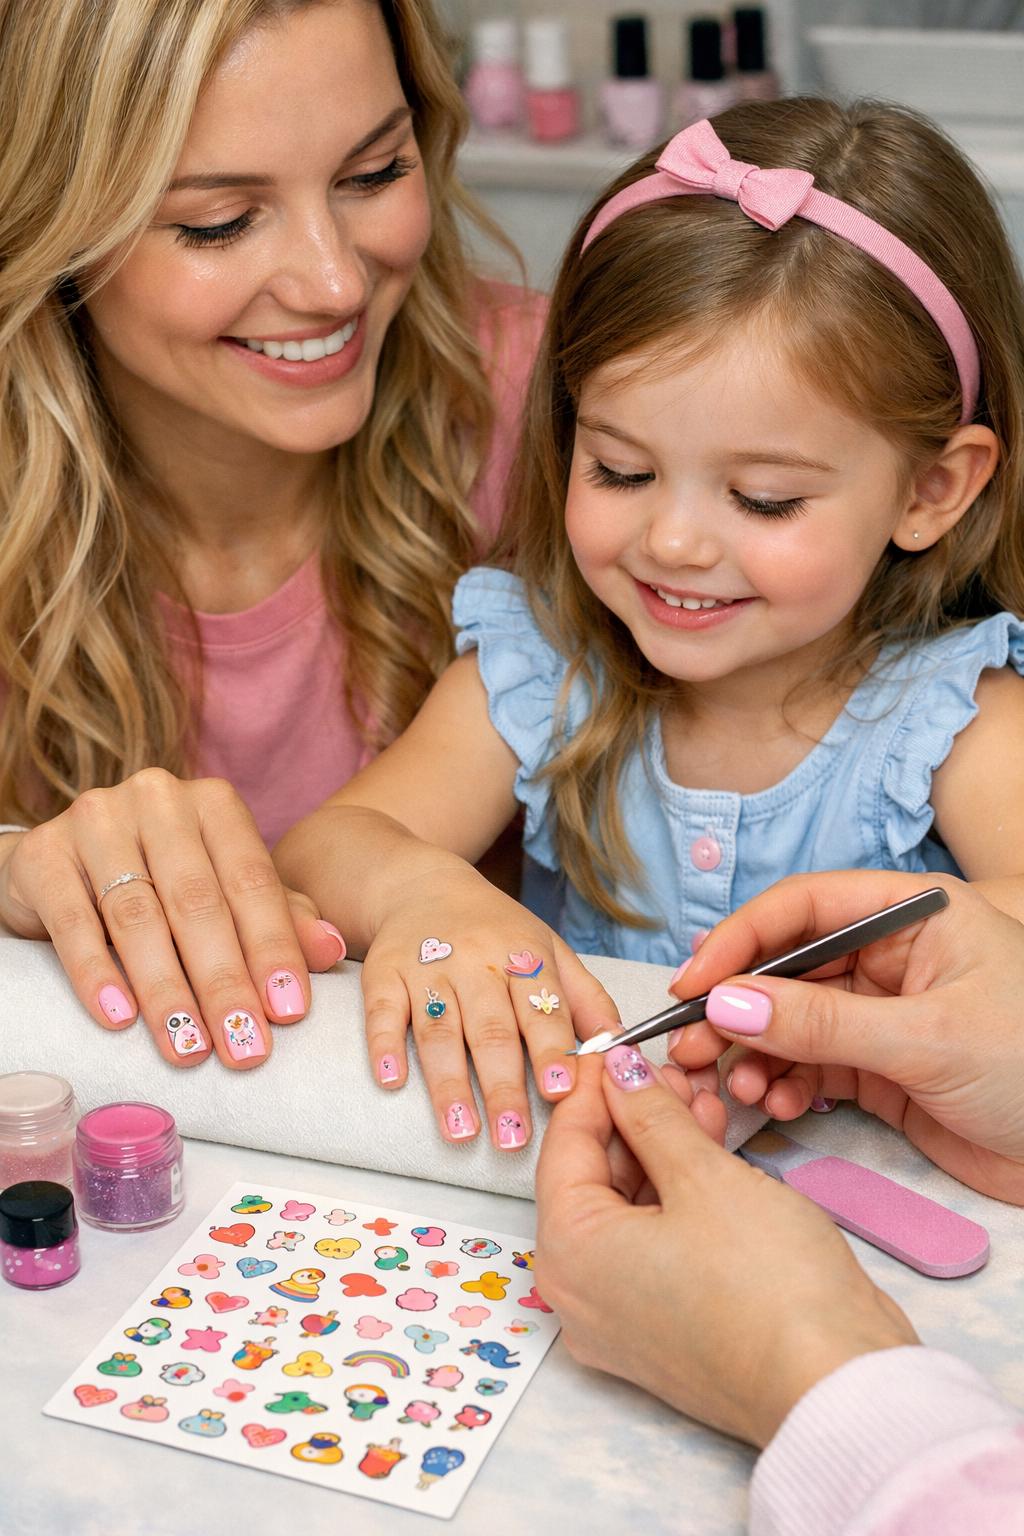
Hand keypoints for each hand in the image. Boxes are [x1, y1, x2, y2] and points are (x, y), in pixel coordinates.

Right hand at [0, 771, 344, 1068]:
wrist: (61, 863)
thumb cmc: (159, 880)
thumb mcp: (223, 892)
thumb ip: (277, 918)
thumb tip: (333, 951)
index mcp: (213, 804)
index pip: (252, 881)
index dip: (273, 949)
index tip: (288, 1013)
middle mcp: (157, 799)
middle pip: (198, 903)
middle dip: (225, 983)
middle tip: (244, 1046)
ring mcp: (97, 819)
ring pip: (139, 917)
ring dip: (167, 990)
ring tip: (189, 1048)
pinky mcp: (44, 853)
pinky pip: (74, 921)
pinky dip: (97, 974)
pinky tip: (119, 1019)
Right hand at [358, 850, 619, 1148]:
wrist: (423, 884)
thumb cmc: (497, 930)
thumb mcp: (549, 950)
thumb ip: (586, 1000)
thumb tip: (622, 1049)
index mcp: (524, 955)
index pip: (542, 1009)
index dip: (551, 1050)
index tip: (560, 1092)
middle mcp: (476, 960)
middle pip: (491, 1030)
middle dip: (502, 1086)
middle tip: (512, 1138)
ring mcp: (427, 966)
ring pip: (439, 1029)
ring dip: (448, 1083)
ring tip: (460, 1131)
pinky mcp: (384, 972)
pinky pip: (382, 1011)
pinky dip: (384, 1046)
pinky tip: (391, 1081)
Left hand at [535, 1048, 916, 1447]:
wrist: (835, 1384)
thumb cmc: (767, 1286)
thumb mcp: (703, 1176)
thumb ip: (651, 1115)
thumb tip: (618, 1074)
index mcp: (568, 1254)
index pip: (564, 1144)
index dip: (595, 1086)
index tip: (620, 1044)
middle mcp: (578, 1295)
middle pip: (590, 1178)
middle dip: (633, 1117)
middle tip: (672, 1073)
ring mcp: (619, 1320)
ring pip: (625, 1209)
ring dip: (660, 1151)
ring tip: (701, 1102)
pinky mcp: (662, 1331)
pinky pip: (650, 1245)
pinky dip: (675, 1197)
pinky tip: (710, 1151)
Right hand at [668, 871, 1023, 1202]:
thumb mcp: (927, 1038)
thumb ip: (823, 1023)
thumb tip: (727, 1006)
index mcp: (911, 915)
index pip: (804, 907)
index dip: (740, 939)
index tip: (692, 984)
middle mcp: (888, 956)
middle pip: (785, 966)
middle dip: (734, 1008)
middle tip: (687, 1048)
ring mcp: (880, 1013)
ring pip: (787, 1021)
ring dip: (752, 1053)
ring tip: (733, 1087)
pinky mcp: (878, 1069)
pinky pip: (807, 1065)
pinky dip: (782, 1084)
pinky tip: (775, 1105)